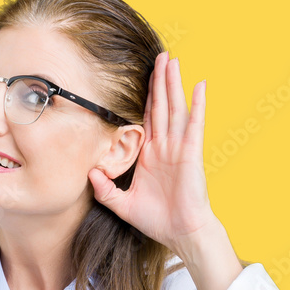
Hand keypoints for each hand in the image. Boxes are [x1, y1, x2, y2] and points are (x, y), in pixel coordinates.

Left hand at [87, 51, 216, 257]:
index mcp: (150, 155)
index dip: (145, 97)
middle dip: (160, 81)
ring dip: (174, 84)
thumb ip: (105, 189)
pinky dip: (197, 105)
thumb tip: (89, 173)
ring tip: (173, 60)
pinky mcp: (191, 154)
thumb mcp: (122, 203)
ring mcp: (179, 148)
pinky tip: (200, 85)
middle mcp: (165, 147)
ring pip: (175, 108)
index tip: (142, 76)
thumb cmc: (156, 220)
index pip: (146, 118)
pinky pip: (194, 125)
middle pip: (161, 106)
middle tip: (160, 55)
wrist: (179, 233)